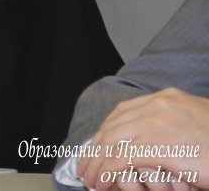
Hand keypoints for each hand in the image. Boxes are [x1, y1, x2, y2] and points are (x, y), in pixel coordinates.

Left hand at [77, 88, 208, 190]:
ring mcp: (157, 123)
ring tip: (90, 179)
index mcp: (167, 99)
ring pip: (111, 142)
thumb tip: (151, 142)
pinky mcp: (159, 145)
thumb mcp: (196, 126)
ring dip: (95, 162)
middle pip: (113, 126)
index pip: (123, 112)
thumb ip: (172, 126)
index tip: (95, 148)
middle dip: (94, 148)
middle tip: (84, 166)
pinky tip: (102, 184)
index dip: (105, 132)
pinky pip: (121, 159)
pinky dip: (106, 172)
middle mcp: (158, 106)